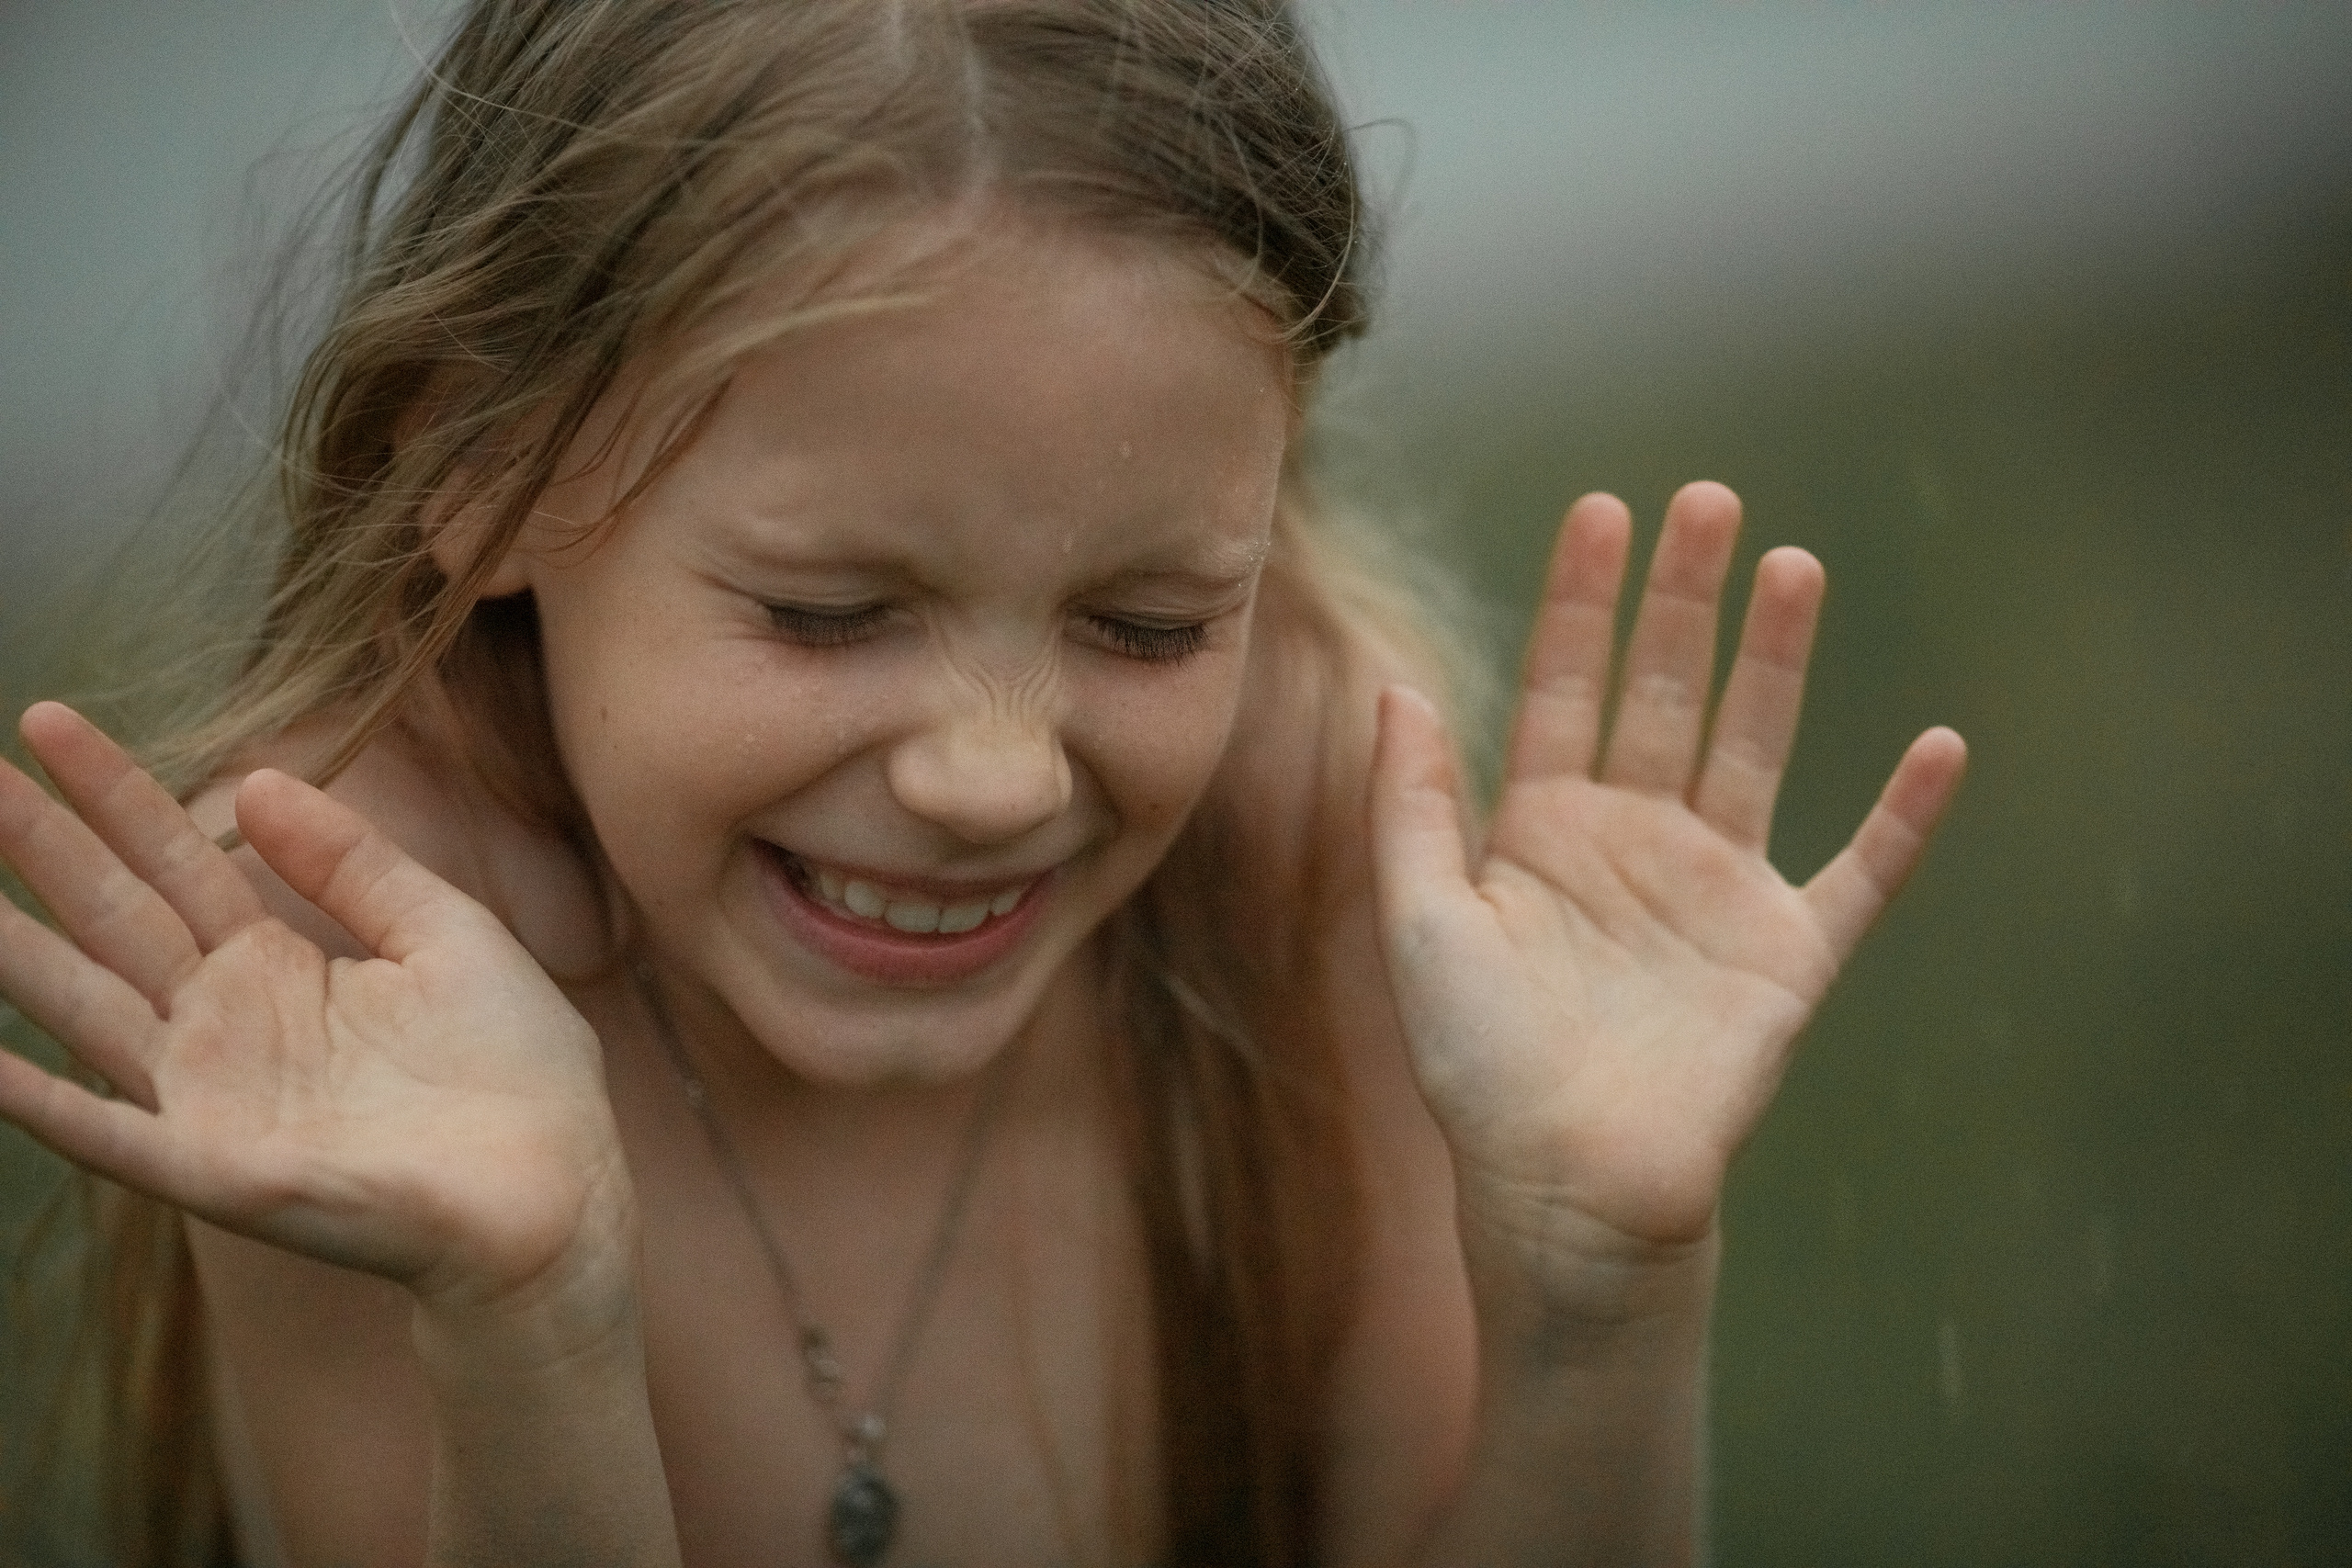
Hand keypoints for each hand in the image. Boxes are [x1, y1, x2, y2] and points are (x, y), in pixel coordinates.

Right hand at [0, 704, 631, 1321]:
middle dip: (39, 845)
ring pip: (83, 1005)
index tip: (49, 721)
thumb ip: (353, 863)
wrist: (555, 1191)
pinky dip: (36, 1099)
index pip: (174, 863)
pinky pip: (106, 1130)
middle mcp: (226, 1026)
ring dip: (12, 950)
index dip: (113, 795)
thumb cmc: (516, 1071)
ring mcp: (211, 1098)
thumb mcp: (444, 933)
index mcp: (281, 968)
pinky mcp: (215, 1169)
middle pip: (110, 917)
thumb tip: (258, 779)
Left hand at [1370, 483, 1964, 1295]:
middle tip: (1706, 500)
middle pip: (1667, 692)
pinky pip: (1859, 875)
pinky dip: (1902, 819)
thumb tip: (1397, 685)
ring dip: (1777, 661)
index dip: (1581, 599)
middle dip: (1684, 598)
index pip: (1566, 684)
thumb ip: (1411, 804)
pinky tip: (1939, 748)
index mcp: (1542, 827)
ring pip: (1756, 747)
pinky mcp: (1786, 956)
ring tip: (1795, 565)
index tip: (1602, 509)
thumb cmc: (1479, 1067)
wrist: (1564, 1188)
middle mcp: (1634, 840)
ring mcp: (1715, 890)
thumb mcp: (1421, 921)